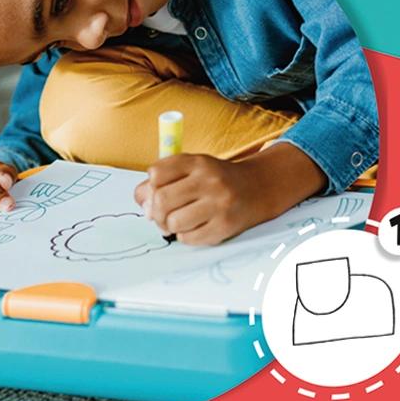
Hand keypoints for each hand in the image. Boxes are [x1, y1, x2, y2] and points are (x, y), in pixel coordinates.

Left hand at [133, 143, 324, 245]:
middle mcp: (209, 180)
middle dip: (155, 211)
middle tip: (160, 215)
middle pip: (161, 199)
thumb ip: (164, 178)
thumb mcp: (194, 167)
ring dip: (169, 226)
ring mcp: (219, 204)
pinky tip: (193, 228)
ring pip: (173, 222)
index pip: (156, 173)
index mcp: (198, 161)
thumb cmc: (217, 179)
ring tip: (178, 222)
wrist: (258, 188)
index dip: (150, 186)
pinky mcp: (224, 226)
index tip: (156, 192)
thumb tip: (141, 200)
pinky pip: (188, 239)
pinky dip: (184, 237)